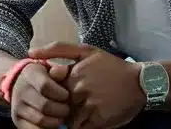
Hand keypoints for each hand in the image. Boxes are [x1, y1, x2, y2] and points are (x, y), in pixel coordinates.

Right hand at [9, 60, 72, 127]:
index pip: (45, 86)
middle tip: (67, 109)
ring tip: (60, 116)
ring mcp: (17, 106)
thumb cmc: (44, 76)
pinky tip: (52, 122)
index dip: (61, 94)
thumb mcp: (50, 68)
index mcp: (30, 74)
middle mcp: (21, 90)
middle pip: (44, 106)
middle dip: (61, 110)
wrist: (20, 83)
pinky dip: (47, 128)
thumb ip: (59, 70)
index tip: (67, 96)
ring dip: (56, 121)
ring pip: (41, 120)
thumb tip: (63, 71)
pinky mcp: (17, 120)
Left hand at [28, 42, 143, 128]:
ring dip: (73, 117)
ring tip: (87, 109)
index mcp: (73, 73)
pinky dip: (83, 124)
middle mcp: (79, 89)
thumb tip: (30, 53)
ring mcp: (89, 105)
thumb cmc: (111, 66)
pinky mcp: (98, 119)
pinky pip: (80, 127)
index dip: (55, 93)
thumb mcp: (86, 51)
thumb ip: (58, 50)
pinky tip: (93, 116)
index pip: (51, 89)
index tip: (63, 92)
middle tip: (78, 102)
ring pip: (68, 118)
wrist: (140, 82)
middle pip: (58, 105)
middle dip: (63, 107)